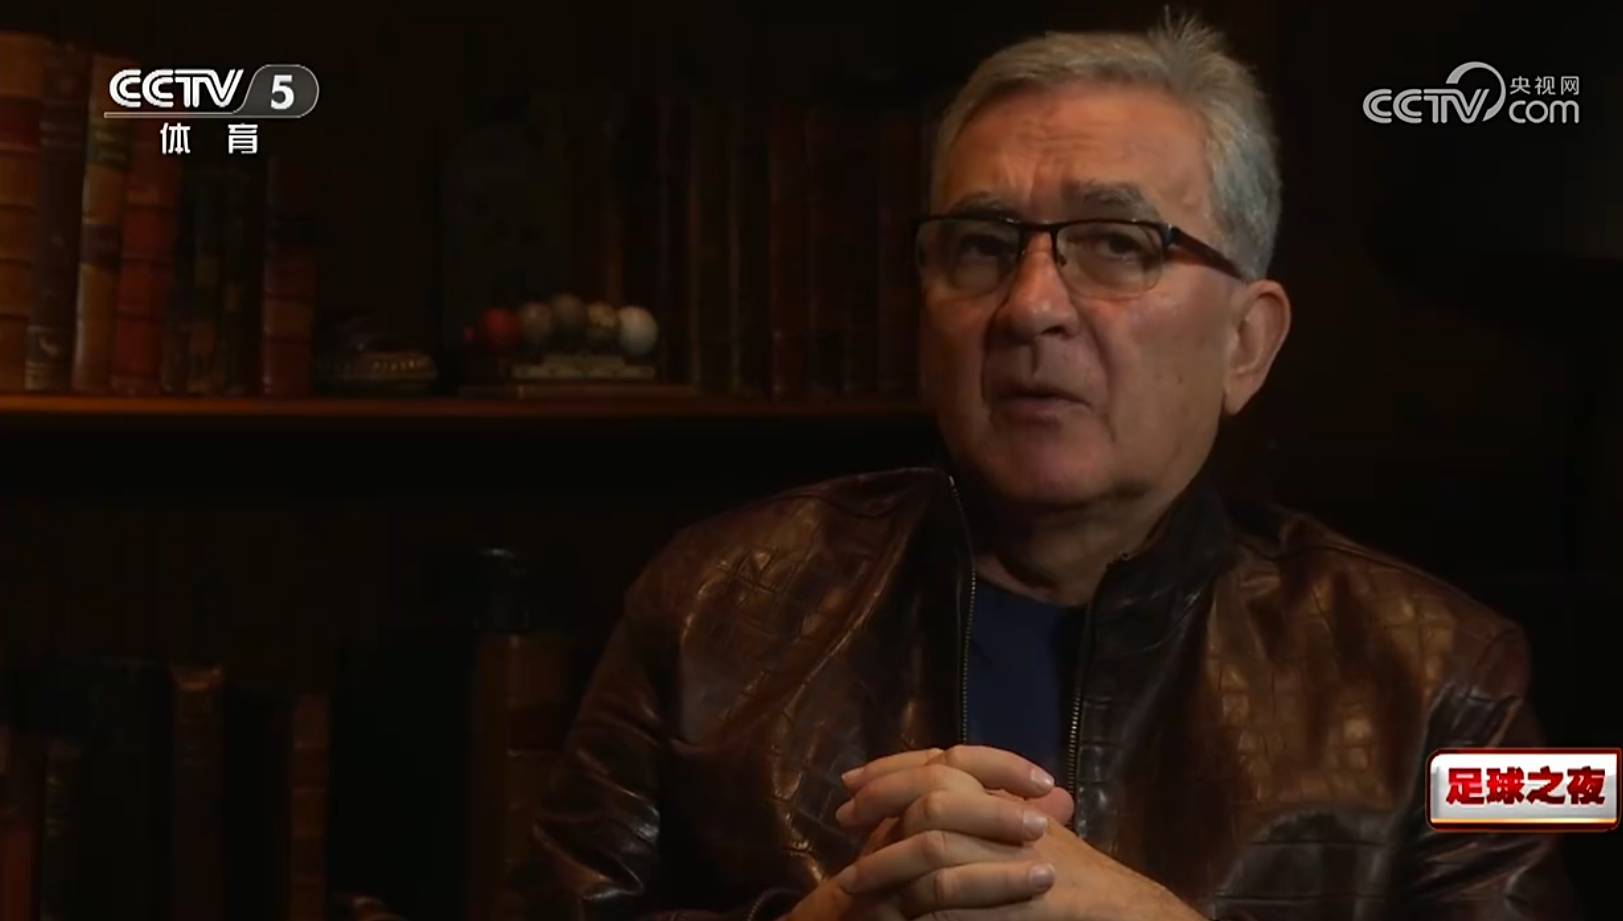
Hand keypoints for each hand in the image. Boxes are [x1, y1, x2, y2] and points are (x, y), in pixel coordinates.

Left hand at [835, 746, 1204, 920]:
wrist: (1121, 910)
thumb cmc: (1074, 873)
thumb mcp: (1030, 826)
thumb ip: (989, 803)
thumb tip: (933, 788)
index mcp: (1009, 793)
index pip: (947, 759)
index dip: (895, 767)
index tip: (852, 781)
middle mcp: (1010, 815)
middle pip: (934, 792)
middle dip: (882, 803)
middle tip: (845, 818)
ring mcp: (1014, 857)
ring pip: (935, 846)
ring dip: (886, 864)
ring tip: (853, 883)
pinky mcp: (1018, 900)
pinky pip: (955, 898)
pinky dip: (919, 906)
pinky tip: (895, 915)